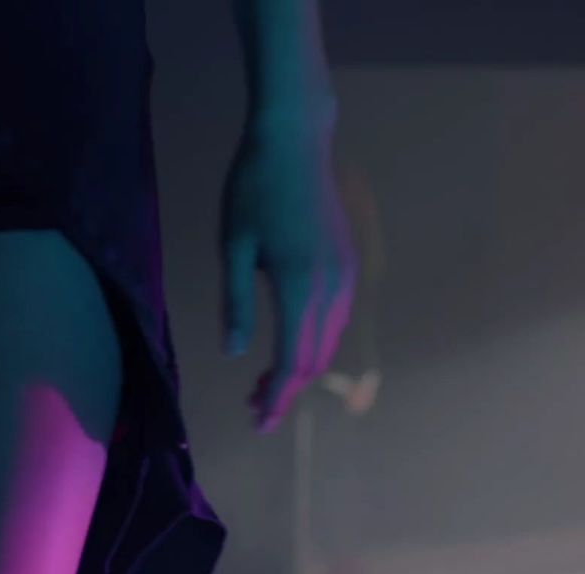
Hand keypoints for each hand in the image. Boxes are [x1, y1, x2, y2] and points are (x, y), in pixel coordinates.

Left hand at [220, 120, 355, 432]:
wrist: (295, 141)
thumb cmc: (253, 188)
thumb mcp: (233, 245)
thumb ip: (237, 301)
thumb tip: (236, 352)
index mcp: (299, 283)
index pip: (291, 359)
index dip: (277, 397)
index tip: (259, 421)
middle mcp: (332, 286)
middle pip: (315, 358)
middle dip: (287, 389)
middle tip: (254, 407)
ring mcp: (347, 275)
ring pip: (328, 341)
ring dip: (301, 367)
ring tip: (265, 383)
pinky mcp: (351, 263)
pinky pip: (336, 318)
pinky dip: (315, 342)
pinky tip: (290, 345)